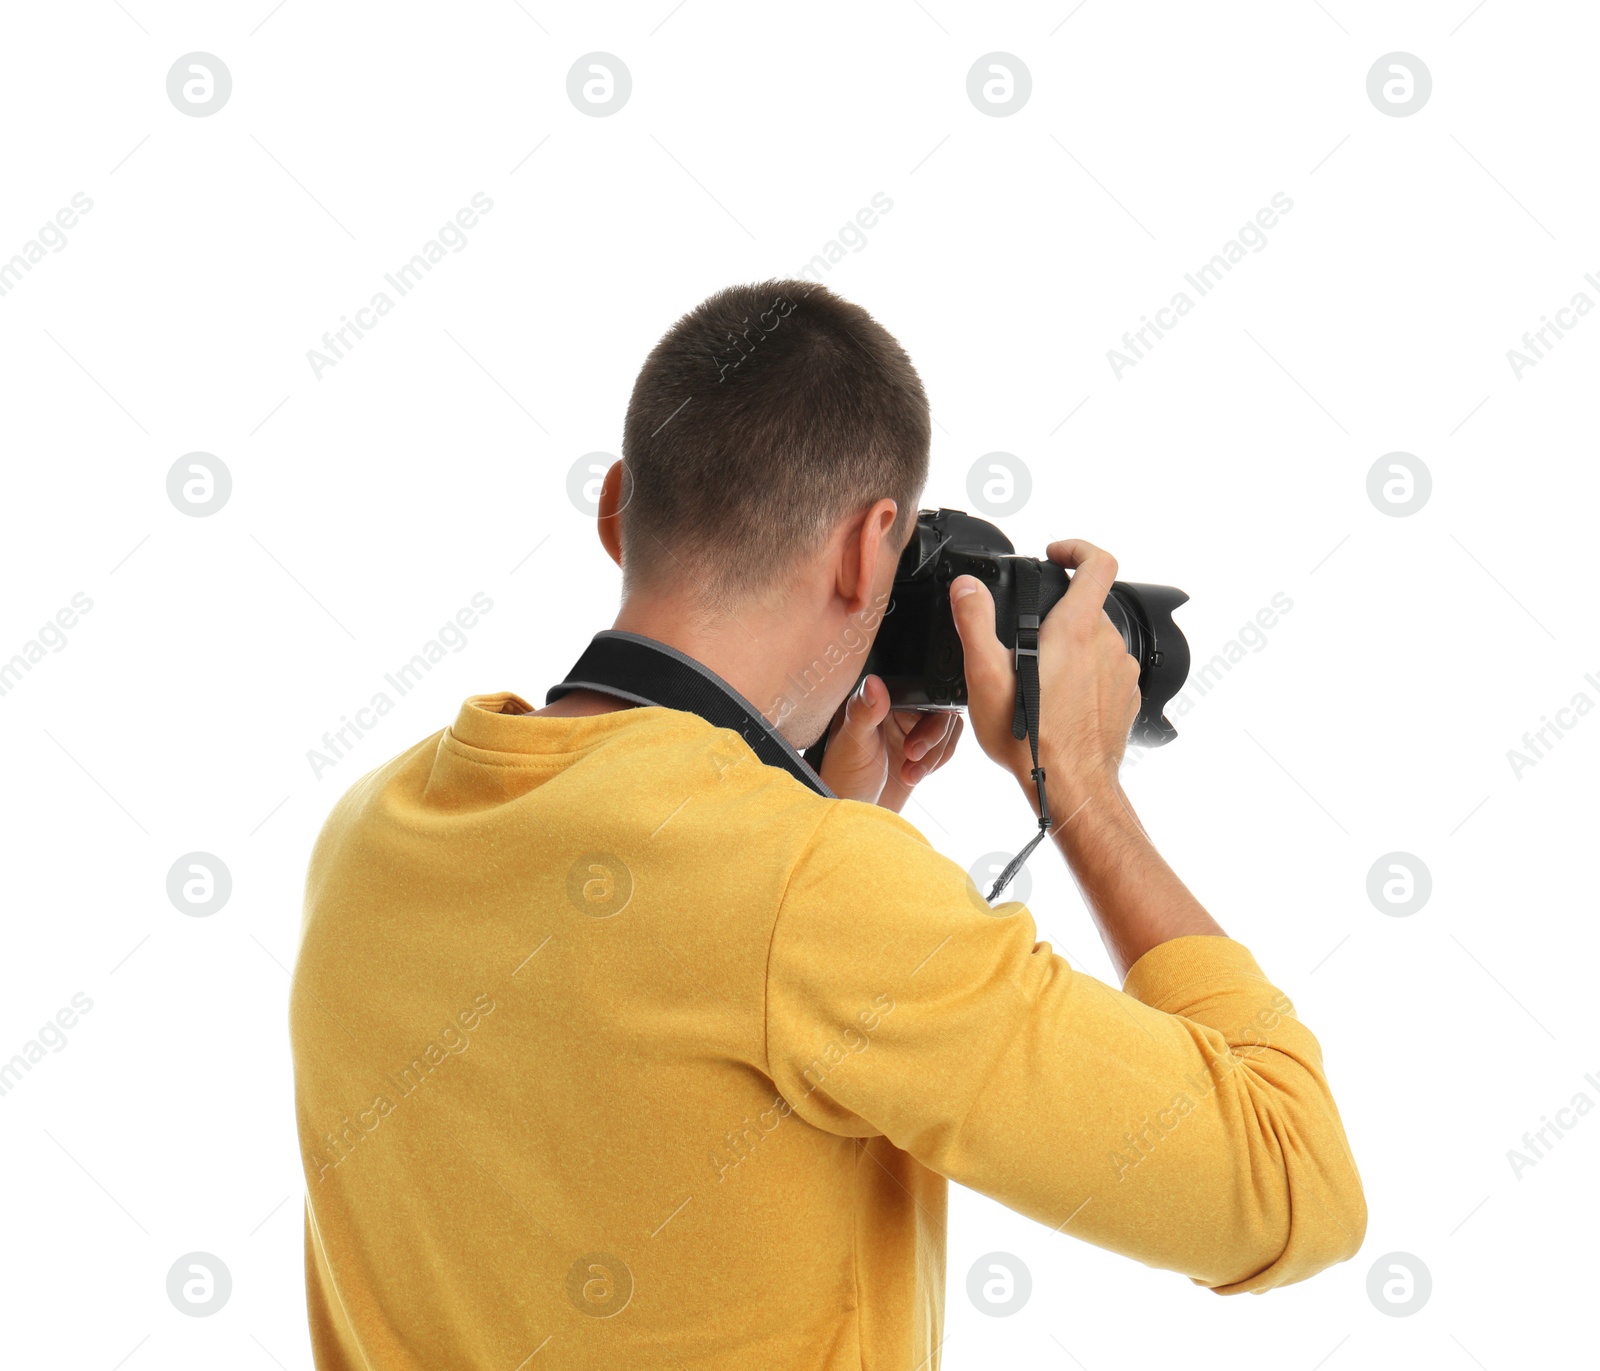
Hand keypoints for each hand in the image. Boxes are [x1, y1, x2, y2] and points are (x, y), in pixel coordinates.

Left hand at [817, 674, 962, 811]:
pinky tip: (915, 774)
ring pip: (946, 728)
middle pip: (936, 708)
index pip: (914, 689)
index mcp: (877, 699)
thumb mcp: (852, 743)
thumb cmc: (842, 777)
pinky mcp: (922, 748)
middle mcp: (896, 709)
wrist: (854, 811)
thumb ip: (863, 711)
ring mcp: (910, 728)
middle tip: (911, 755)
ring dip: (933, 754)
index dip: (923, 709)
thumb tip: (873, 683)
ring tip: (909, 774)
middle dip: (931, 736)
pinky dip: (936, 762)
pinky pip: (946, 746)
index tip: (912, 740)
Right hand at [950, 539, 1140, 807]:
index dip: (1077, 548)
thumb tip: (967, 587)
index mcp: (1075, 629)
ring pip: (1096, 642)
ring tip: (1038, 679)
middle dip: (1058, 616)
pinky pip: (1105, 673)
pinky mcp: (1126, 699)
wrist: (1072, 788)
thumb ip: (974, 622)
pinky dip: (1084, 677)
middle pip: (1089, 607)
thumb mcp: (986, 677)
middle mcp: (1106, 644)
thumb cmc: (1031, 739)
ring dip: (1070, 649)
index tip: (1055, 556)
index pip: (1098, 563)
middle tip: (1024, 643)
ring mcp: (1121, 673)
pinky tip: (1058, 702)